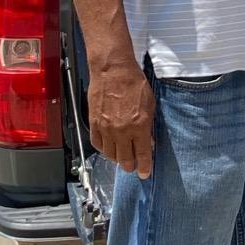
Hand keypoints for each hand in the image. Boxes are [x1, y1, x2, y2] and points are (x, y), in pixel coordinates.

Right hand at [86, 53, 155, 173]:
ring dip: (117, 158)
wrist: (113, 70)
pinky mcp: (94, 123)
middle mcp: (122, 130)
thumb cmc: (133, 83)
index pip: (142, 155)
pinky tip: (108, 147)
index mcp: (139, 126)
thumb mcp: (150, 104)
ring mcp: (106, 128)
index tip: (145, 173)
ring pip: (110, 154)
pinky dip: (103, 149)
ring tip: (121, 157)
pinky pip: (97, 143)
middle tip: (133, 167)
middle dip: (130, 166)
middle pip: (125, 159)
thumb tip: (149, 141)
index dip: (145, 167)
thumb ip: (149, 126)